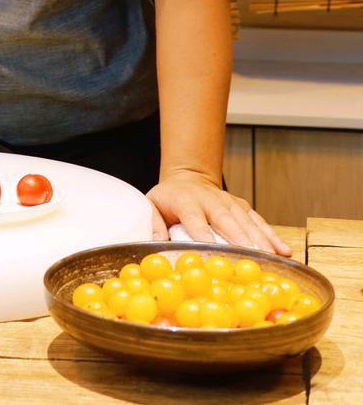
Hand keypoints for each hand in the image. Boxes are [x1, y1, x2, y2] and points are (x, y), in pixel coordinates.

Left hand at [147, 169, 291, 255]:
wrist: (187, 178)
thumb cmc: (168, 198)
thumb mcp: (151, 205)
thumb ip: (152, 223)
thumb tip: (156, 244)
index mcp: (185, 200)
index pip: (194, 217)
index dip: (203, 233)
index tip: (213, 249)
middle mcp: (210, 200)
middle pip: (226, 219)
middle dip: (239, 238)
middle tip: (252, 256)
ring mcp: (228, 202)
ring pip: (246, 220)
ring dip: (260, 239)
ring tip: (273, 258)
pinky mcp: (242, 206)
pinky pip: (259, 221)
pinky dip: (272, 236)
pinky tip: (284, 252)